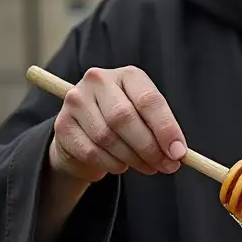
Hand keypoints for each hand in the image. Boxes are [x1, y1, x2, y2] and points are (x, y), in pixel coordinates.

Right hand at [48, 66, 186, 182]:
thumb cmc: (124, 124)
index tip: (178, 153)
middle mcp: (98, 81)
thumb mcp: (145, 118)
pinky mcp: (63, 125)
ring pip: (107, 137)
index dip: (165, 128)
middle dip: (149, 148)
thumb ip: (160, 131)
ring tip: (146, 167)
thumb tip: (178, 154)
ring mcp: (76, 101)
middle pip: (125, 118)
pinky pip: (92, 152)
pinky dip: (112, 164)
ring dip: (133, 159)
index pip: (148, 100)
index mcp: (126, 75)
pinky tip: (121, 165)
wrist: (85, 132)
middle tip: (166, 166)